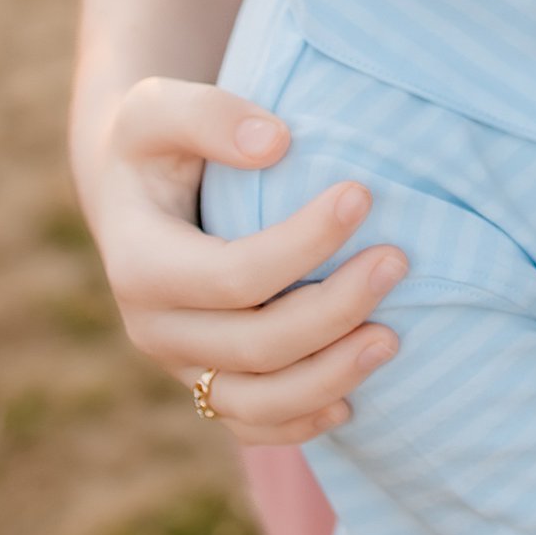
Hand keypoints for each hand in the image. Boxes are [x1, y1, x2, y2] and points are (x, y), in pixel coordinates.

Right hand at [88, 77, 404, 441]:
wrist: (136, 195)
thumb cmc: (158, 144)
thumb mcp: (159, 110)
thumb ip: (208, 115)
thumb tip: (276, 143)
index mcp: (139, 263)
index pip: (233, 275)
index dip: (303, 244)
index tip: (362, 194)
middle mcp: (154, 328)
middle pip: (256, 344)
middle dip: (336, 308)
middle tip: (399, 261)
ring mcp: (181, 365)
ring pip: (257, 403)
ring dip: (331, 377)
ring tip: (393, 339)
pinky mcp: (205, 384)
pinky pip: (253, 425)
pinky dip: (301, 422)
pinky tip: (352, 402)